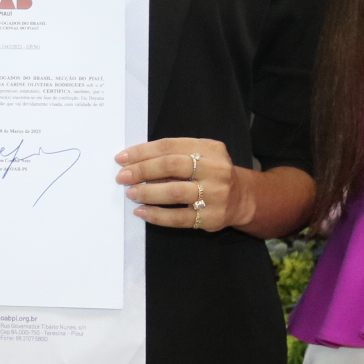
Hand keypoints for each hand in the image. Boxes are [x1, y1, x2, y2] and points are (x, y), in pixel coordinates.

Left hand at [115, 139, 246, 231]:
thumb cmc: (210, 173)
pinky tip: (142, 212)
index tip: (122, 159)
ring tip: (131, 193)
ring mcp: (216, 194)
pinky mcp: (212, 217)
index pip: (169, 146)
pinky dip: (157, 215)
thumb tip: (134, 163)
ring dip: (148, 192)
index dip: (143, 152)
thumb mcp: (200, 156)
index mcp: (209, 148)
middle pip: (172, 166)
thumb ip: (174, 157)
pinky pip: (179, 218)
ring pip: (175, 192)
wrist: (242, 198)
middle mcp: (215, 169)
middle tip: (122, 177)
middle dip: (142, 171)